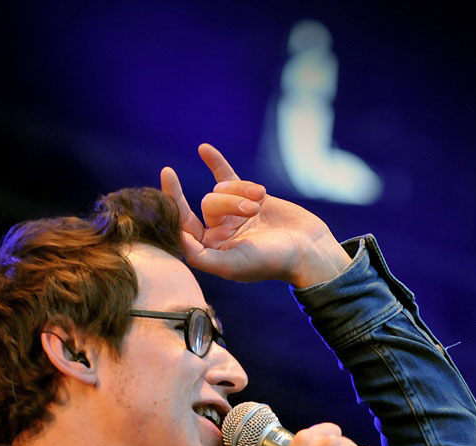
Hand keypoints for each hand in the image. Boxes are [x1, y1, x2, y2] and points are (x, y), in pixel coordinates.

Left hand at [160, 143, 350, 287]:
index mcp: (210, 251)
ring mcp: (233, 213)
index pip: (182, 225)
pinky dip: (216, 162)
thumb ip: (200, 256)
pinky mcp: (249, 197)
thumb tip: (177, 237)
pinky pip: (227, 176)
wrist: (308, 249)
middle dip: (229, 202)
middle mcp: (219, 232)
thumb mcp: (231, 265)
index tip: (167, 174)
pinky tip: (203, 149)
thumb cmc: (270, 263)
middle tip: (252, 212)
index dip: (172, 201)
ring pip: (223, 189)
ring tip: (261, 206)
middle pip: (208, 203)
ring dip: (242, 193)